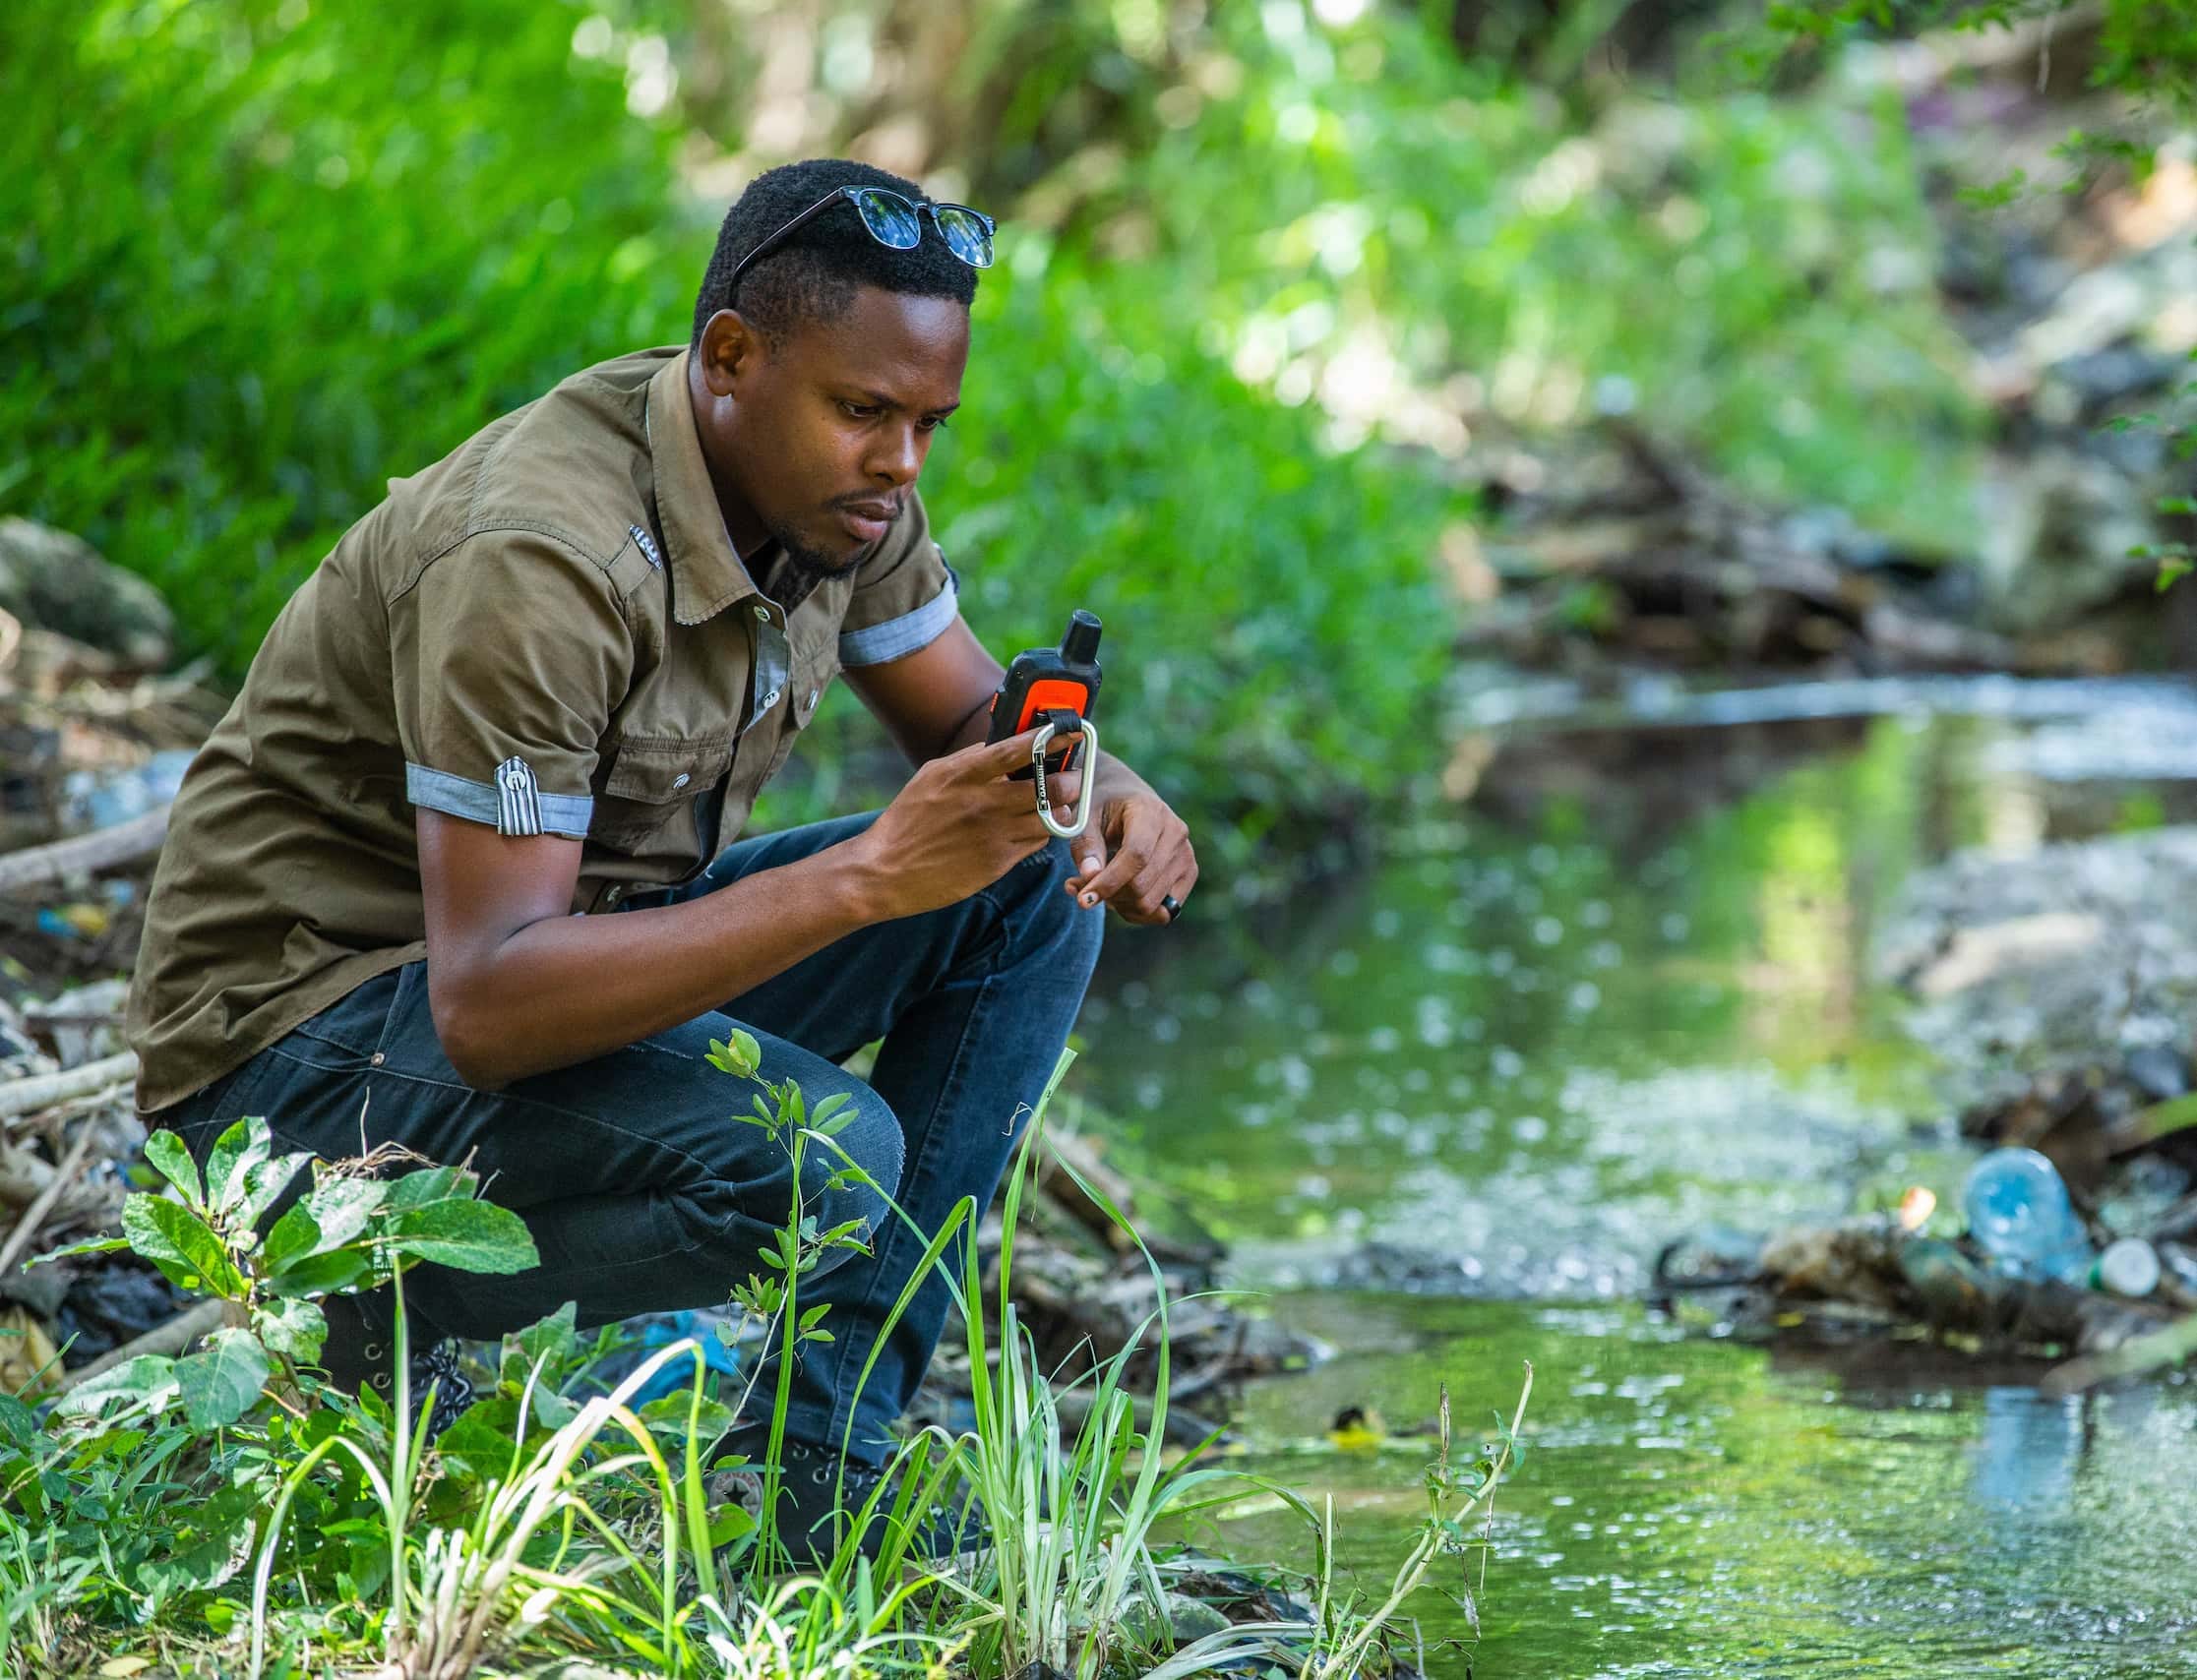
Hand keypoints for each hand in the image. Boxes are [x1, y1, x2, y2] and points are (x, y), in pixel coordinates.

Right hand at [851, 729, 1069, 918]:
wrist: (885, 871)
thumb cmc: (908, 821)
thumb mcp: (930, 777)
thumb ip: (967, 759)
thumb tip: (1001, 744)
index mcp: (964, 775)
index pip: (1017, 750)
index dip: (1051, 738)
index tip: (1072, 731)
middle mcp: (982, 803)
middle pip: (1049, 788)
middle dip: (1070, 782)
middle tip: (1072, 781)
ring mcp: (993, 834)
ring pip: (1050, 819)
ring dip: (1060, 812)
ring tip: (1057, 808)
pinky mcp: (997, 863)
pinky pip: (1036, 844)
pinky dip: (1041, 834)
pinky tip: (1033, 830)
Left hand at [1063, 757, 1195, 925]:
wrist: (1129, 800)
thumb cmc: (1104, 809)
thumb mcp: (1086, 819)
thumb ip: (1085, 847)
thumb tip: (1089, 878)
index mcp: (1150, 811)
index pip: (1136, 855)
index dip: (1109, 881)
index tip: (1084, 897)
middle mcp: (1176, 832)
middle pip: (1141, 885)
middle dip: (1109, 895)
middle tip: (1085, 889)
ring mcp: (1186, 855)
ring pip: (1150, 904)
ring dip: (1120, 906)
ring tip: (1103, 890)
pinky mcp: (1189, 874)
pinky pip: (1164, 913)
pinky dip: (1137, 913)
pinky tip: (1121, 898)